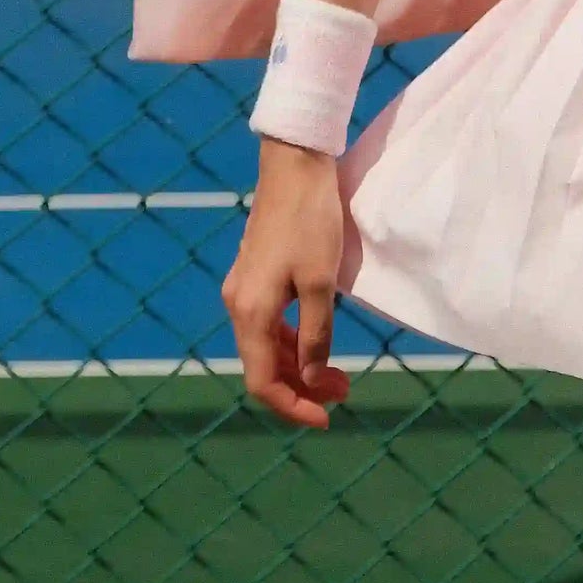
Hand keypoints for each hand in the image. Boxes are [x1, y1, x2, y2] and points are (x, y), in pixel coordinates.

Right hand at [223, 140, 351, 428]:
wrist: (295, 164)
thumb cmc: (311, 221)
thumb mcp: (321, 282)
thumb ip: (314, 336)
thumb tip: (308, 380)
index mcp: (251, 311)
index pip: (262, 381)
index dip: (293, 407)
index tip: (326, 418)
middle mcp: (238, 304)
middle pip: (263, 367)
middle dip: (301, 387)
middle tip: (344, 391)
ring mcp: (243, 288)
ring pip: (265, 347)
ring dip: (298, 366)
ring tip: (337, 373)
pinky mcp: (253, 274)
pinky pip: (267, 324)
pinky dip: (291, 342)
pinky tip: (316, 341)